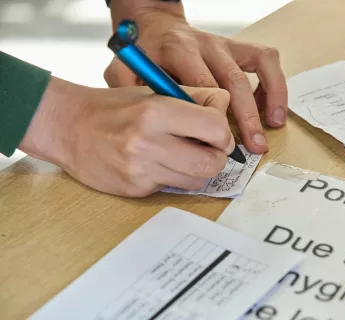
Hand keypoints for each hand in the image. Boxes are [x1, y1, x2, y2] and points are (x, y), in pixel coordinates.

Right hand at [19, 77, 233, 196]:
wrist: (69, 127)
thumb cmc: (115, 106)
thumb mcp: (155, 90)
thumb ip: (195, 96)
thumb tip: (226, 107)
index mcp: (157, 111)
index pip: (215, 128)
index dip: (223, 132)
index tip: (217, 132)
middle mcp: (148, 142)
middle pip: (212, 163)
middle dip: (217, 156)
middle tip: (208, 149)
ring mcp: (141, 170)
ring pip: (196, 181)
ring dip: (198, 170)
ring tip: (184, 155)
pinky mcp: (135, 189)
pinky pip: (172, 188)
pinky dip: (174, 177)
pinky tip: (159, 163)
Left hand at [105, 0, 288, 153]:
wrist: (152, 25)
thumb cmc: (142, 54)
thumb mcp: (124, 70)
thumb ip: (131, 93)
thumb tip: (151, 125)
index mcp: (179, 50)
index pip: (205, 84)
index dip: (216, 116)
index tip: (219, 143)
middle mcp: (206, 45)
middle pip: (234, 79)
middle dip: (247, 116)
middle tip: (254, 146)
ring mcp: (225, 44)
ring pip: (258, 65)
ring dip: (271, 97)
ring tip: (274, 125)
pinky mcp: (237, 46)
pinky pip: (266, 59)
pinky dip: (274, 84)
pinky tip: (272, 109)